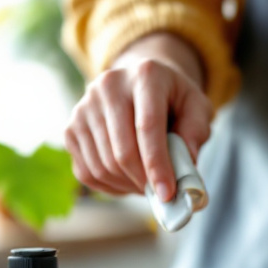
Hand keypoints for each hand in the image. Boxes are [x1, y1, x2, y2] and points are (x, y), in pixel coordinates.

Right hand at [64, 33, 211, 199]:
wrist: (141, 85)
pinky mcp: (70, 128)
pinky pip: (87, 172)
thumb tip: (184, 169)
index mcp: (145, 75)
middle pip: (122, 150)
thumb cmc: (173, 100)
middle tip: (160, 193)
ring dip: (128, 185)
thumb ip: (196, 133)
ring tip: (146, 183)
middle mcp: (109, 85)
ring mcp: (84, 107)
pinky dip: (110, 186)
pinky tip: (127, 180)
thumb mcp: (197, 107)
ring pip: (103, 165)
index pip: (148, 126)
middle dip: (143, 180)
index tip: (168, 193)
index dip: (158, 164)